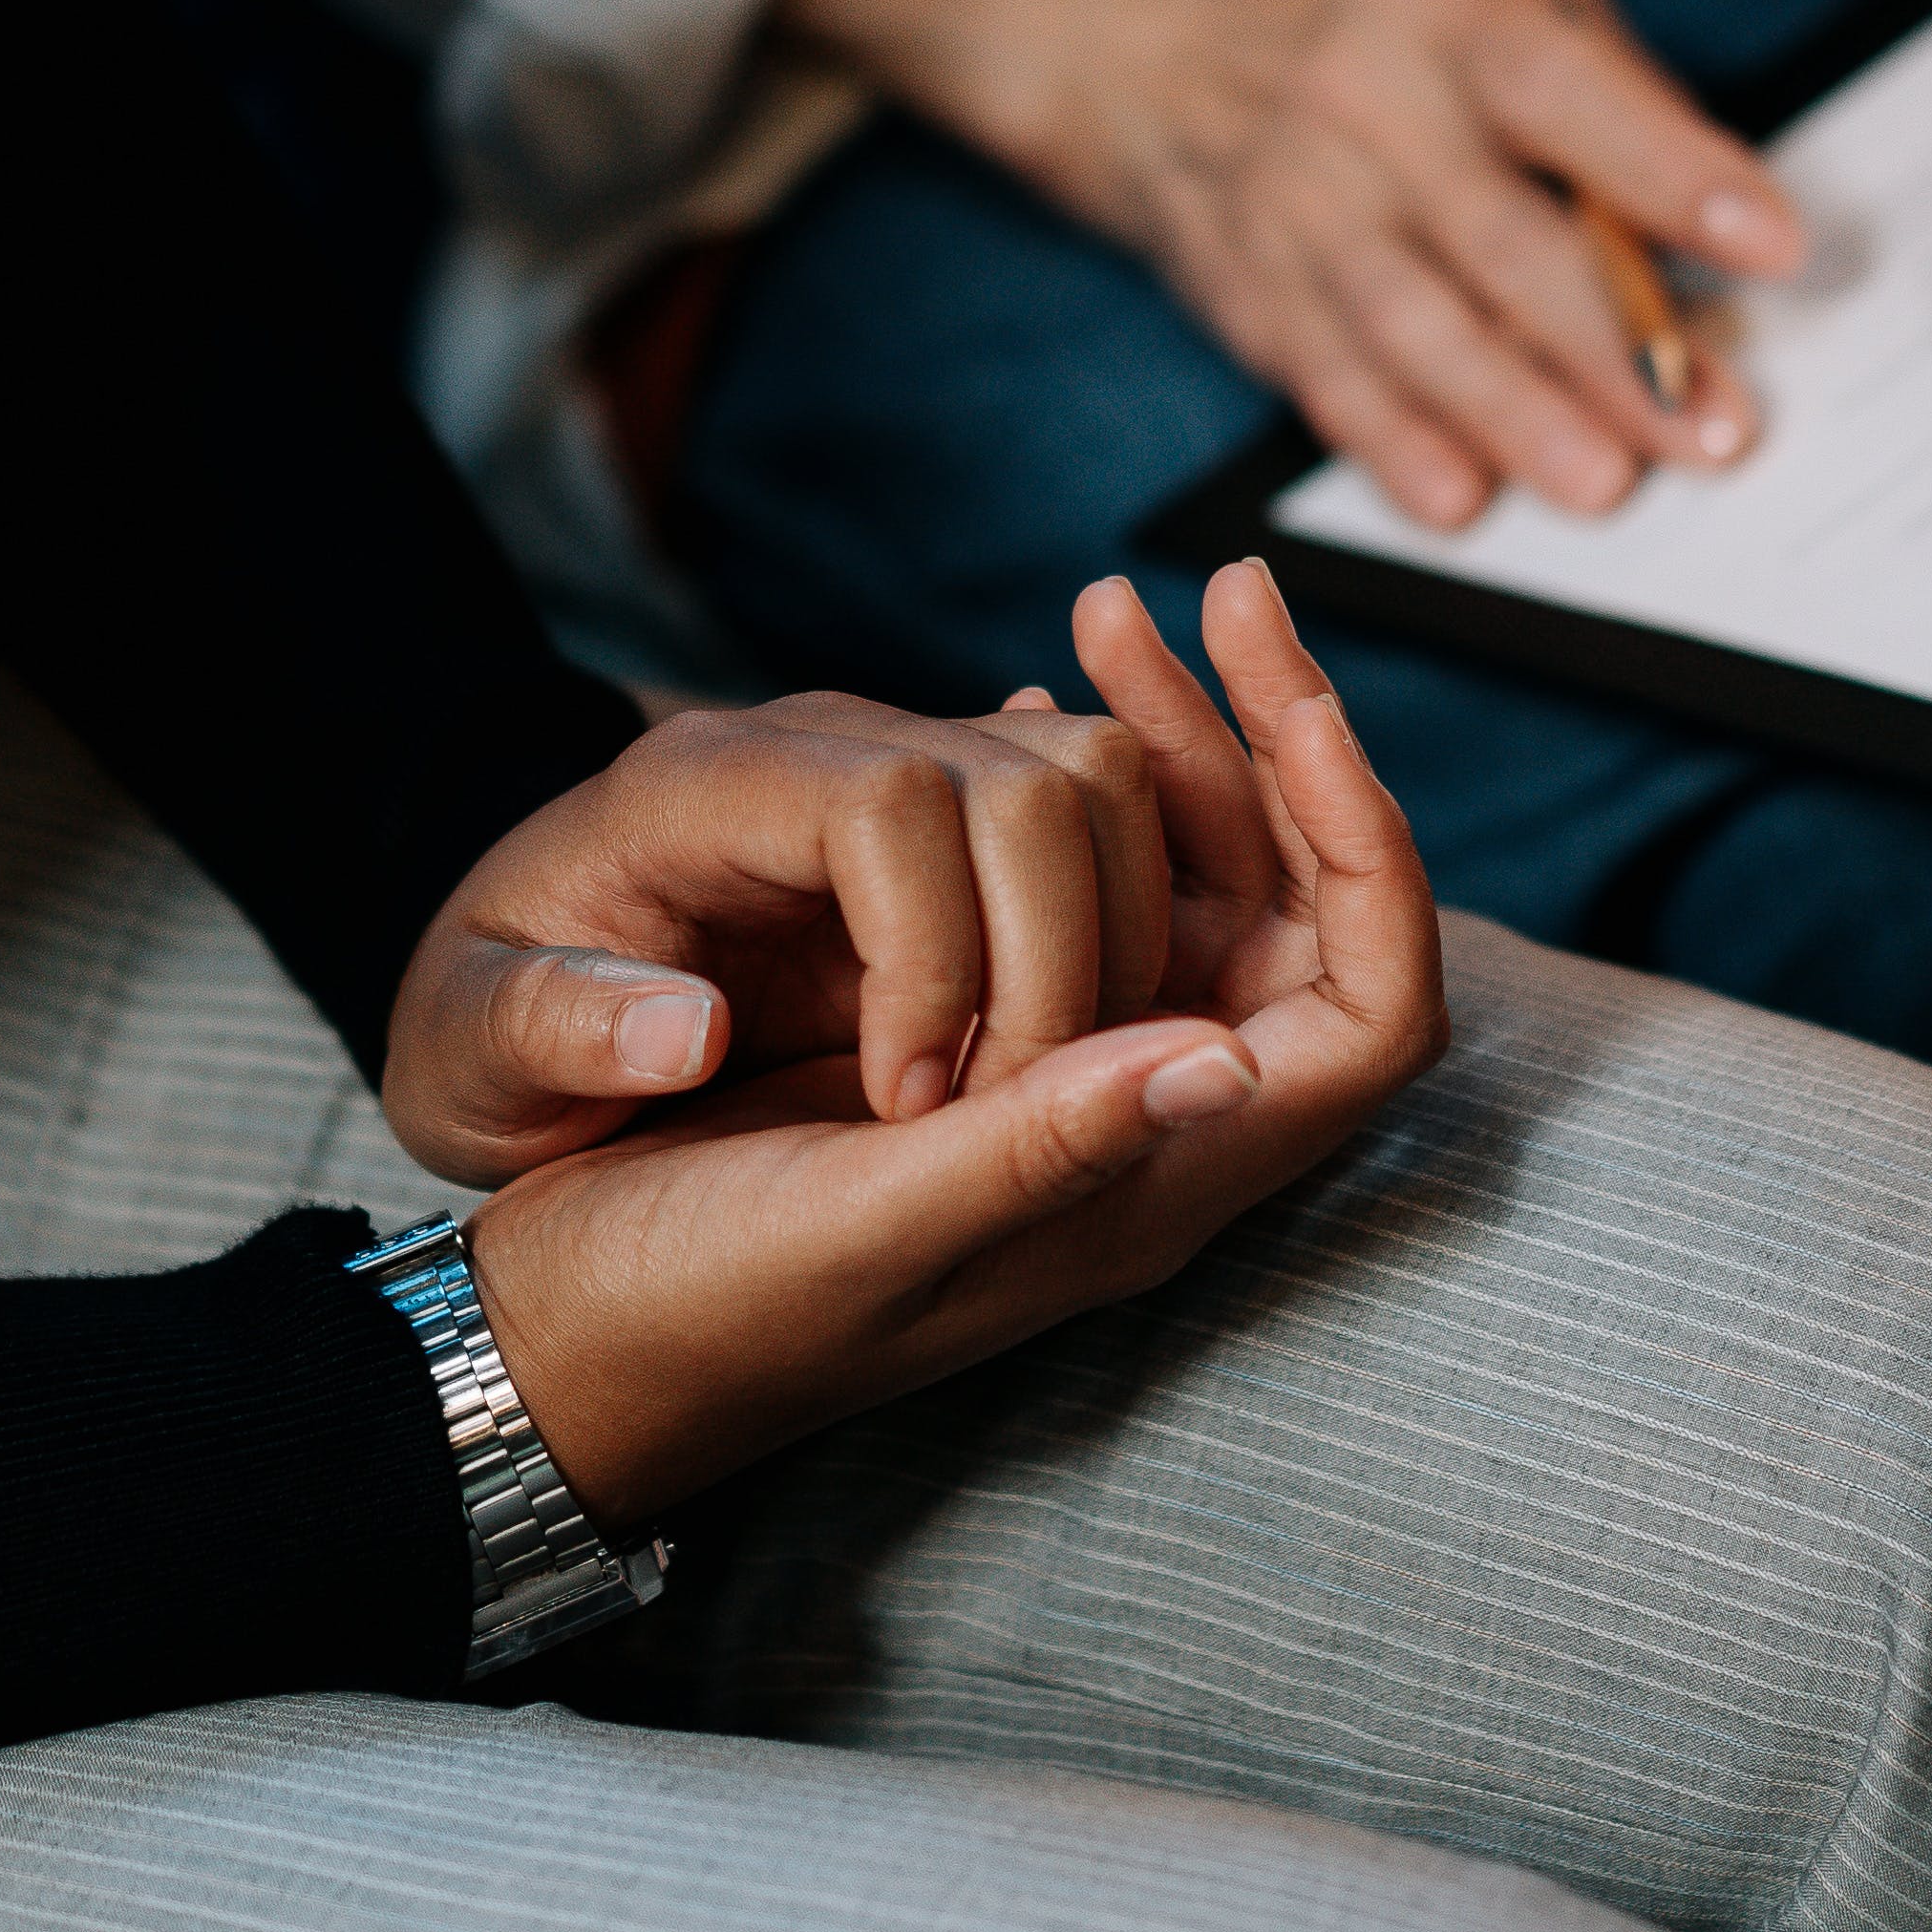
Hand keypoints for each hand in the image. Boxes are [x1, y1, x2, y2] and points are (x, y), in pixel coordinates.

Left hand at [388, 675, 1187, 1182]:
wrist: (520, 993)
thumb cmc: (489, 1033)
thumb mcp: (466, 1056)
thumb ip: (550, 1031)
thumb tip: (684, 1031)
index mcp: (699, 789)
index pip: (892, 802)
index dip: (936, 954)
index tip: (904, 1102)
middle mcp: (822, 744)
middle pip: (1033, 778)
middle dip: (1055, 964)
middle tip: (987, 1120)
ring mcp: (907, 764)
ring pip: (1098, 781)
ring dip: (1109, 948)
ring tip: (1025, 1093)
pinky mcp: (963, 818)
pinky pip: (1106, 819)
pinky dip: (1125, 930)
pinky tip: (1055, 1051)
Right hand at [438, 564, 1444, 1528]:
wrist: (560, 1334)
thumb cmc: (696, 1306)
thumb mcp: (866, 1229)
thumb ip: (1041, 1151)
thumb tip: (1230, 1058)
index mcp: (1145, 1188)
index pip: (1371, 1013)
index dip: (1368, 849)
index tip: (1295, 701)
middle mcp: (1136, 1123)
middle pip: (1301, 915)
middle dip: (1273, 749)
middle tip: (1216, 596)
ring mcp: (1066, 1072)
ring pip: (1192, 881)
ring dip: (1172, 746)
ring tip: (1104, 612)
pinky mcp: (983, 1028)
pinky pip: (1085, 885)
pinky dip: (1075, 781)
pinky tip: (1034, 689)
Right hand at [775, 0, 1807, 533]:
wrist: (1143, 34)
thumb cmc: (1381, 22)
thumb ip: (1605, 91)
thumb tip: (1717, 236)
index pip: (1563, 87)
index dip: (1669, 170)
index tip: (1773, 246)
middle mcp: (1360, 93)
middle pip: (1496, 233)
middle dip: (1613, 346)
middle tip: (1708, 428)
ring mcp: (1293, 196)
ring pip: (1412, 324)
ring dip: (1513, 415)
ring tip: (1604, 483)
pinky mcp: (1250, 284)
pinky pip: (1327, 375)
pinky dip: (1393, 443)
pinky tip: (1457, 496)